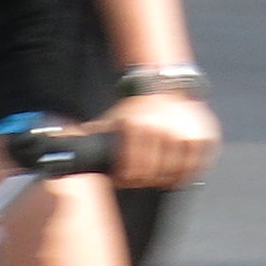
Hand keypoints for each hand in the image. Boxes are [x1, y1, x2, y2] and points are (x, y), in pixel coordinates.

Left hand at [90, 89, 217, 191]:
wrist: (163, 85)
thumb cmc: (134, 110)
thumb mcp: (111, 119)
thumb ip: (91, 135)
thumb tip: (60, 142)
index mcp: (136, 127)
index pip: (133, 171)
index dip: (129, 180)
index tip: (128, 180)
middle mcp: (162, 128)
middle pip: (156, 175)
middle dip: (148, 180)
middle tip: (145, 179)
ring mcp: (186, 132)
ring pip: (178, 173)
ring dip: (169, 178)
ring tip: (162, 175)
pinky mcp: (205, 135)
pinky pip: (198, 164)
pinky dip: (190, 170)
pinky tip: (180, 168)